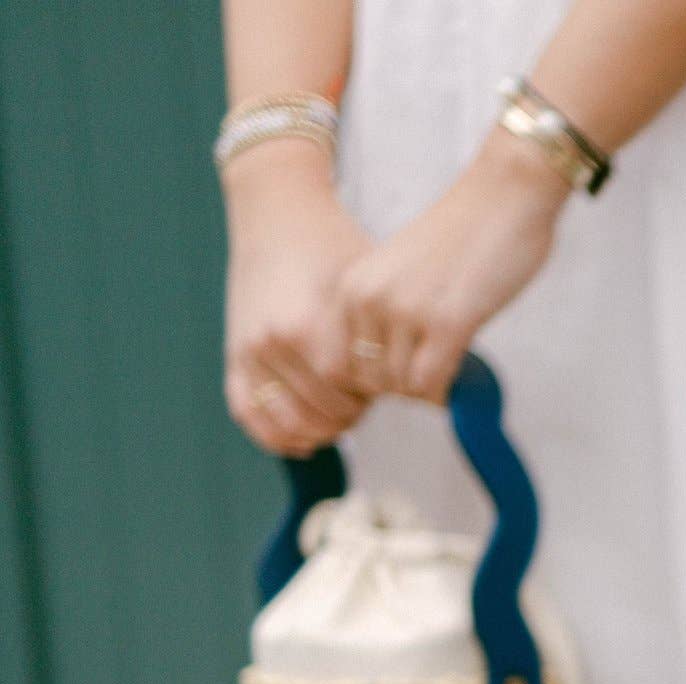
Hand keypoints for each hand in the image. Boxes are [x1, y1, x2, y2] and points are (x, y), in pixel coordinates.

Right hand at [221, 146, 373, 456]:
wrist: (279, 216)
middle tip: (366, 402)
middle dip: (350, 414)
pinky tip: (307, 438)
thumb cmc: (335, 247)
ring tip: (342, 415)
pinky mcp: (233, 356)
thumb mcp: (369, 286)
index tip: (385, 389)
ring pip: (287, 422)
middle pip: (320, 410)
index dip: (370, 398)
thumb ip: (386, 338)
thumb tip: (424, 388)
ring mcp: (248, 352)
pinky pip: (250, 414)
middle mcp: (273, 343)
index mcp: (307, 327)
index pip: (347, 395)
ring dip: (320, 428)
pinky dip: (277, 434)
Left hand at [336, 130, 570, 403]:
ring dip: (428, 389)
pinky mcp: (448, 322)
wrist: (503, 196)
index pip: (343, 362)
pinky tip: (463, 371)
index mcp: (352, 286)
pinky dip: (448, 390)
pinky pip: (432, 383)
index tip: (408, 370)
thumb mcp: (402, 272)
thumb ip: (388, 311)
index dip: (376, 378)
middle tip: (435, 374)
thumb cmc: (464, 232)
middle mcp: (369, 299)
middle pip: (371, 380)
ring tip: (451, 368)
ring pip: (402, 386)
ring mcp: (407, 311)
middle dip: (403, 387)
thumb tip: (396, 373)